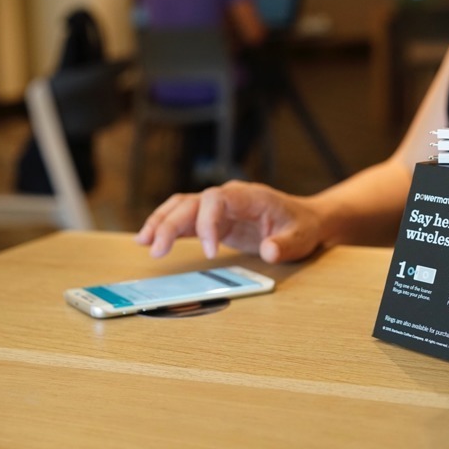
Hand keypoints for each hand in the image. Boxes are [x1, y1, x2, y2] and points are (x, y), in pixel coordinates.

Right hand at [135, 180, 323, 263]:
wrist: (305, 220)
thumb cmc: (301, 226)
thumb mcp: (300, 237)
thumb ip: (285, 245)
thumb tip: (269, 251)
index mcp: (249, 196)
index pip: (217, 199)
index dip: (207, 223)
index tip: (208, 252)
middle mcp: (230, 196)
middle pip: (192, 202)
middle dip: (171, 224)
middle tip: (156, 250)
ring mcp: (220, 207)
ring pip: (182, 206)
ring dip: (161, 222)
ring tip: (143, 242)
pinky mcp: (214, 219)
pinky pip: (186, 218)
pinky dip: (167, 226)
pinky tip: (148, 239)